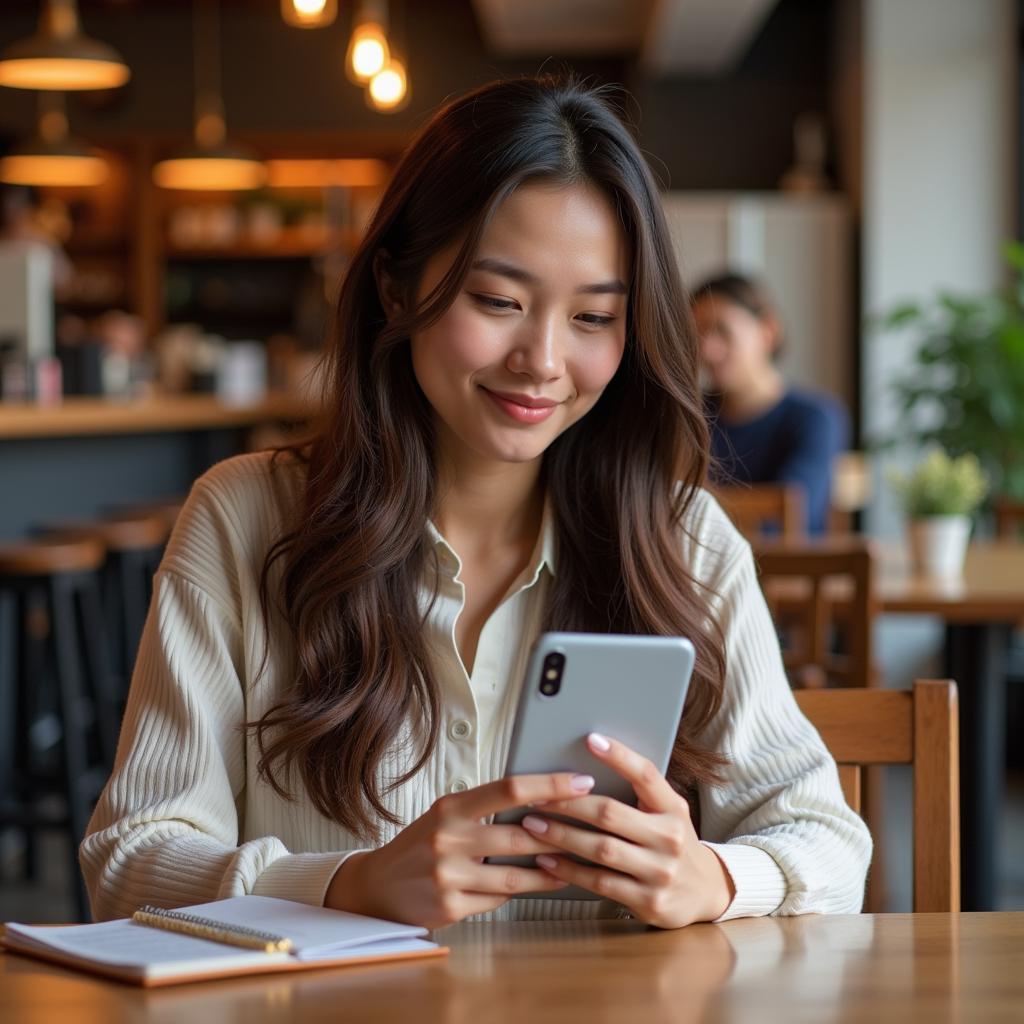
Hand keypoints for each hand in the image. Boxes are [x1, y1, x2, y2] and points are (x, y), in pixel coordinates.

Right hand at [324, 772, 595, 927]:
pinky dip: (516, 891)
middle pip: (520, 836)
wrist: (378, 889)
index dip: (549, 785)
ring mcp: (449, 875)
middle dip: (559, 834)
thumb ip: (484, 808)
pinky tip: (532, 885)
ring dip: (548, 871)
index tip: (580, 782)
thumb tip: (538, 798)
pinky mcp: (452, 906)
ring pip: (516, 874)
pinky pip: (499, 898)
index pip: (509, 789)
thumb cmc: (421, 845)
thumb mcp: (445, 815)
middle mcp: (449, 838)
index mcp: (451, 808)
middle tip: (589, 830)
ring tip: (570, 866)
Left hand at [521, 733, 734, 928]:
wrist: (706, 892)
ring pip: (600, 849)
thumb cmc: (671, 841)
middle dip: (568, 804)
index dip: (619, 756)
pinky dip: (569, 870)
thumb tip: (586, 769)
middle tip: (536, 797)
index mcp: (673, 808)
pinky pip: (600, 882)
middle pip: (610, 814)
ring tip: (532, 825)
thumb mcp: (668, 811)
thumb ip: (639, 792)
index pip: (646, 775)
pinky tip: (547, 860)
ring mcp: (660, 872)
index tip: (590, 739)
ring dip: (561, 836)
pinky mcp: (648, 902)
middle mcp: (670, 838)